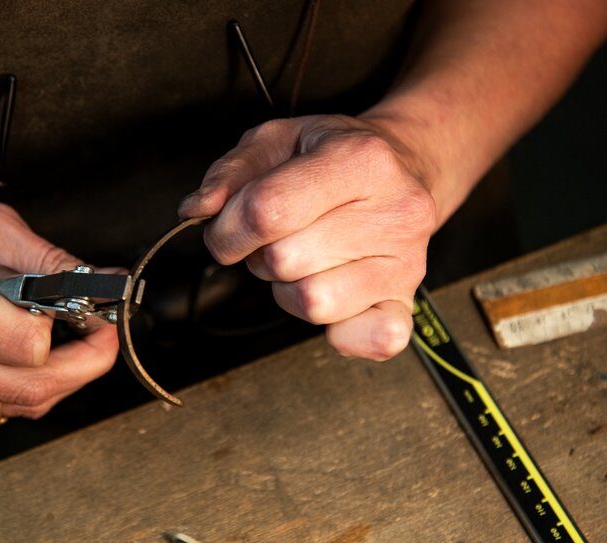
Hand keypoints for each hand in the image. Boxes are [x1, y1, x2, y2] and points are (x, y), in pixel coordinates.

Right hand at [0, 172, 118, 417]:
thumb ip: (51, 261)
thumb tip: (103, 285)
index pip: (28, 348)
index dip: (75, 331)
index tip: (98, 313)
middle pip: (29, 389)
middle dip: (82, 363)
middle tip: (102, 332)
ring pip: (16, 403)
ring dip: (57, 374)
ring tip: (65, 332)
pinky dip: (24, 379)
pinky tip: (28, 346)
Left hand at [178, 115, 436, 360]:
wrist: (404, 168)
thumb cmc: (336, 157)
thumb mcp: (278, 140)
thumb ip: (231, 172)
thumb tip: (199, 210)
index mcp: (361, 159)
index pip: (267, 212)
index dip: (228, 229)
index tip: (227, 229)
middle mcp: (394, 212)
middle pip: (284, 260)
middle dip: (259, 255)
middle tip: (275, 238)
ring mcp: (405, 263)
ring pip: (313, 303)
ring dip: (289, 288)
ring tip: (303, 259)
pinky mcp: (407, 302)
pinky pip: (376, 339)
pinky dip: (341, 331)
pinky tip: (333, 293)